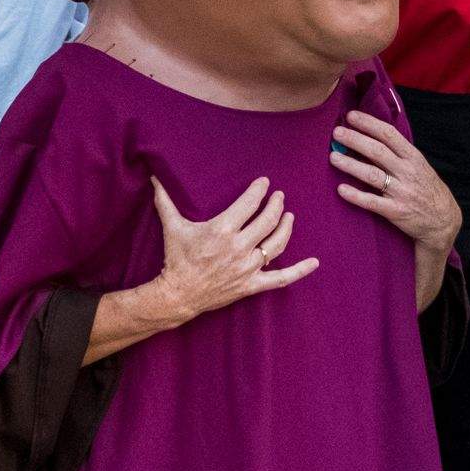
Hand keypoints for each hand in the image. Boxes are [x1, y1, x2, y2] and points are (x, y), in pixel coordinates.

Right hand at [147, 176, 317, 325]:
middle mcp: (239, 247)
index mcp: (222, 230)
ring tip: (289, 214)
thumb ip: (166, 200)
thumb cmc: (177, 258)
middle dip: (276, 204)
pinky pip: (281, 278)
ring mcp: (248, 267)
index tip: (265, 183)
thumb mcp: (172, 227)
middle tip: (279, 196)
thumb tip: (154, 177)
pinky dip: (300, 271)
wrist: (178, 294)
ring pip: (277, 243)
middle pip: (267, 220)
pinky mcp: (252, 284)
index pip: (249, 204)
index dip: (259, 191)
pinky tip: (315, 262)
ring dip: (286, 226)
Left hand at [330, 111, 460, 254]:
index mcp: (413, 158)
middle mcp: (408, 172)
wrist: (444, 221)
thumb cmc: (427, 189)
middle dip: (355, 140)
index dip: (369, 124)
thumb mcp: (419, 166)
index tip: (351, 116)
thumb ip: (399, 154)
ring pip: (373, 175)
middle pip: (378, 152)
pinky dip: (356, 196)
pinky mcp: (396, 211)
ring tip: (333, 157)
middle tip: (337, 133)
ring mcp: (402, 192)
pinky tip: (341, 189)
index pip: (389, 134)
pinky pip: (373, 202)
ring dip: (351, 165)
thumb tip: (371, 137)